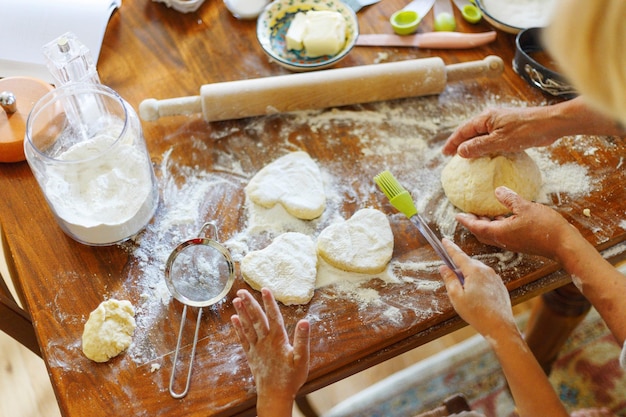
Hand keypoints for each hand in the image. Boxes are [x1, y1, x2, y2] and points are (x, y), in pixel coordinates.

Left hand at [231, 288, 309, 416]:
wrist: (275, 395)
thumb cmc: (291, 378)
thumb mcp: (302, 359)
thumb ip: (303, 340)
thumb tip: (305, 321)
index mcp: (278, 340)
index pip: (273, 316)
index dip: (269, 302)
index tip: (265, 289)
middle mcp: (265, 341)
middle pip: (257, 319)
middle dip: (250, 303)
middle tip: (242, 291)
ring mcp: (256, 348)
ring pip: (248, 326)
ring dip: (242, 312)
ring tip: (236, 300)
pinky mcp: (251, 355)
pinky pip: (243, 339)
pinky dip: (238, 328)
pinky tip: (234, 319)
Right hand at [439, 239, 515, 337]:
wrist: (499, 326)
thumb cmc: (477, 313)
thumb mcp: (456, 296)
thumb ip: (449, 279)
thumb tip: (444, 268)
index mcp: (474, 271)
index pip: (458, 255)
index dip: (450, 248)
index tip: (444, 240)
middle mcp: (486, 270)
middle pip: (468, 264)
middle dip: (459, 269)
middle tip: (453, 284)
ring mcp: (494, 277)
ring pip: (476, 271)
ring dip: (469, 277)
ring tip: (466, 295)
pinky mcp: (499, 285)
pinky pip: (485, 278)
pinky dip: (478, 283)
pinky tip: (477, 297)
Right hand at [442, 106, 560, 157]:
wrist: (550, 124)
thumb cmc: (526, 130)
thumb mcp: (499, 141)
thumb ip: (479, 146)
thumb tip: (461, 151)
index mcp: (485, 118)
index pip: (463, 131)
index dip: (453, 142)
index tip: (445, 153)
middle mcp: (491, 118)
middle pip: (470, 131)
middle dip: (460, 143)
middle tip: (452, 156)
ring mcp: (500, 123)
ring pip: (481, 135)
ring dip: (472, 145)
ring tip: (465, 157)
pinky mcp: (509, 129)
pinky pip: (492, 138)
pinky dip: (485, 146)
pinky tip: (485, 155)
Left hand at [454, 186, 580, 260]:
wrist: (564, 245)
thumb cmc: (545, 227)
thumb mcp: (525, 207)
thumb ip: (510, 199)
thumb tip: (497, 191)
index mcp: (500, 232)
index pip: (477, 227)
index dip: (466, 220)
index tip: (457, 215)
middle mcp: (503, 240)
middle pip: (482, 233)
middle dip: (473, 224)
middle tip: (467, 214)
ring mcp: (513, 243)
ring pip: (492, 234)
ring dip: (485, 225)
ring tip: (482, 214)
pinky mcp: (521, 242)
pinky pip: (503, 234)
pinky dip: (497, 226)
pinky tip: (502, 216)